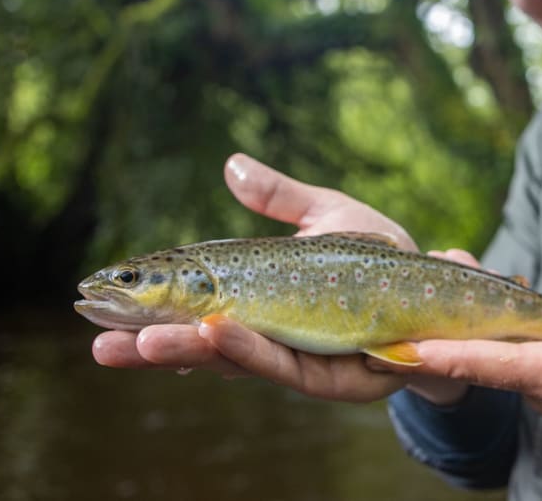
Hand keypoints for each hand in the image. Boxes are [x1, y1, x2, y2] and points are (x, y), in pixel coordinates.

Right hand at [90, 153, 425, 402]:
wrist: (444, 296)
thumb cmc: (384, 259)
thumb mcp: (327, 215)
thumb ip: (279, 198)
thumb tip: (229, 164)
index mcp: (263, 303)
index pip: (195, 308)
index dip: (152, 309)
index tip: (98, 300)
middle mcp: (276, 338)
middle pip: (205, 344)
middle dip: (153, 345)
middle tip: (97, 344)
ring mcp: (304, 360)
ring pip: (236, 362)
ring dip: (188, 353)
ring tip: (141, 344)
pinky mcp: (338, 377)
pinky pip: (287, 366)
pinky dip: (249, 351)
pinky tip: (214, 333)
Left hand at [394, 252, 541, 468]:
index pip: (485, 363)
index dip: (436, 352)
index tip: (389, 344)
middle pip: (476, 359)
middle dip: (433, 332)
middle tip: (393, 295)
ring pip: (490, 359)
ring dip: (456, 331)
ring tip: (427, 286)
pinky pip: (509, 359)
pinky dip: (484, 335)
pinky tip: (475, 306)